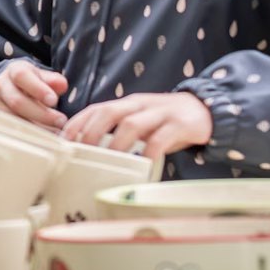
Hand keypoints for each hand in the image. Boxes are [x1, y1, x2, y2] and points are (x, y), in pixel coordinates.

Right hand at [0, 59, 70, 130]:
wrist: (12, 90)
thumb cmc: (33, 84)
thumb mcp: (43, 77)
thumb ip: (53, 80)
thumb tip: (62, 85)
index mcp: (13, 71)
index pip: (22, 76)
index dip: (38, 89)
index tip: (54, 101)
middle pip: (17, 102)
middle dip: (42, 114)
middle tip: (61, 121)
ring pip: (13, 120)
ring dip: (37, 128)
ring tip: (56, 132)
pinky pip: (10, 132)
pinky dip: (28, 137)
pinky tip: (43, 139)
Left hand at [63, 91, 214, 159]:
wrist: (205, 110)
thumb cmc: (164, 122)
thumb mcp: (140, 122)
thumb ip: (119, 132)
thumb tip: (89, 154)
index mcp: (127, 104)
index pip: (96, 108)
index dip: (78, 122)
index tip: (63, 140)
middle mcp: (139, 105)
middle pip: (109, 112)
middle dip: (91, 132)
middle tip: (81, 152)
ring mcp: (160, 113)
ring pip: (132, 124)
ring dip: (117, 143)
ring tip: (109, 161)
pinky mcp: (180, 124)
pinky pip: (161, 138)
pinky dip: (150, 151)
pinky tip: (144, 165)